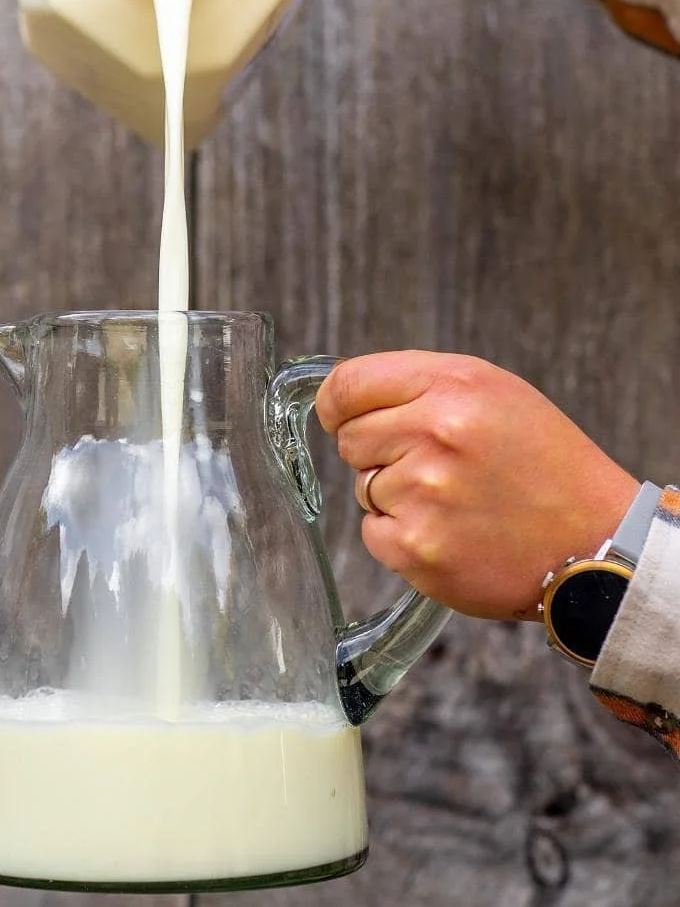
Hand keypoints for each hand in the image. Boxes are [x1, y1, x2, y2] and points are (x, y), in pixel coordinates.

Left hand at [315, 351, 639, 620]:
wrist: (597, 541)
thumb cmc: (542, 463)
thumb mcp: (493, 393)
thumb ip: (417, 386)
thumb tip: (340, 398)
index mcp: (453, 386)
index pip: (347, 385)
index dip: (336, 404)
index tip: (338, 415)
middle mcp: (435, 434)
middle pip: (350, 438)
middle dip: (378, 451)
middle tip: (434, 466)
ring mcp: (425, 495)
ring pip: (362, 487)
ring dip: (396, 496)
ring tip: (455, 502)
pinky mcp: (418, 548)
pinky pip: (372, 532)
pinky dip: (401, 536)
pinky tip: (449, 532)